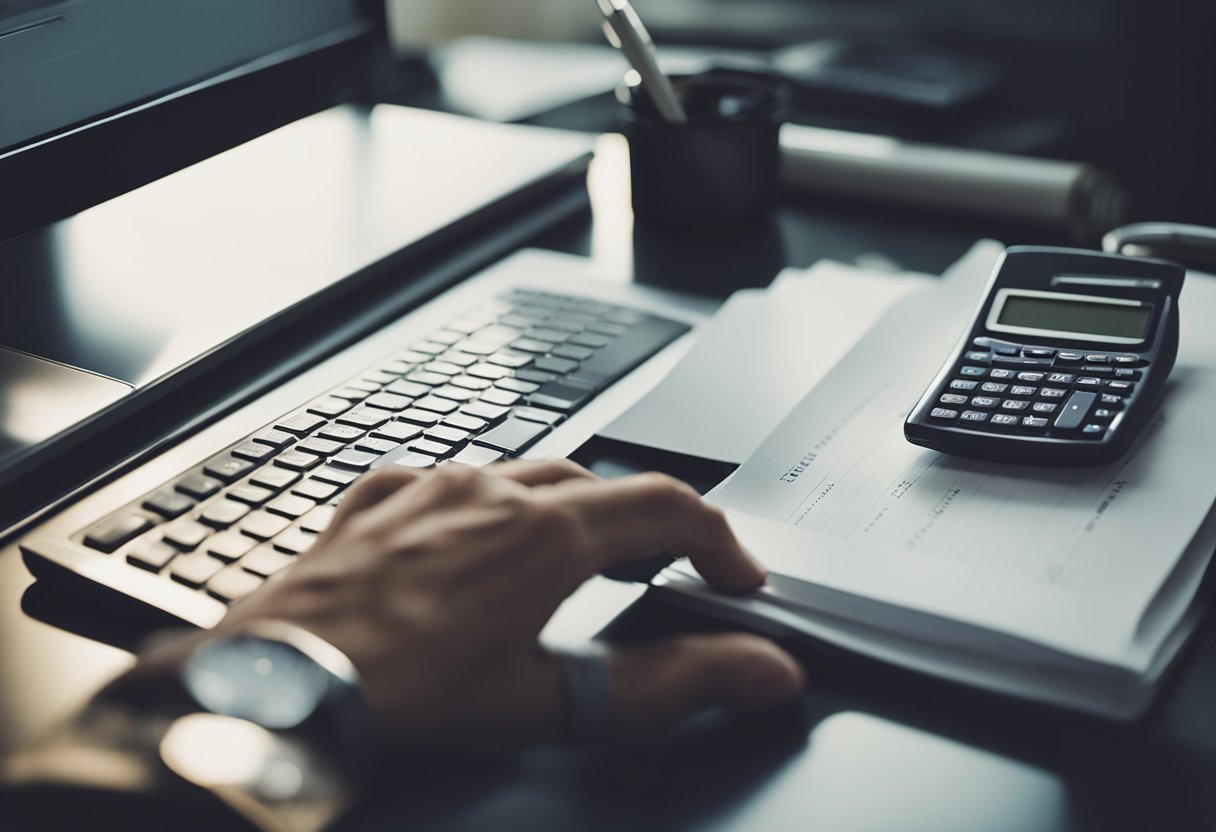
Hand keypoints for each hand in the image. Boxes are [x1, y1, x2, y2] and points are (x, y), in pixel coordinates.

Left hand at [140, 461, 803, 751]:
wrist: (278, 684)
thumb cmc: (404, 695)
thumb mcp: (551, 702)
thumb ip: (671, 686)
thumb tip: (760, 673)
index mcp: (547, 535)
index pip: (668, 506)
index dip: (718, 540)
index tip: (734, 577)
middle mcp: (492, 490)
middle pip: (603, 485)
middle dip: (649, 526)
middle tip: (664, 572)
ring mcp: (430, 486)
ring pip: (527, 472)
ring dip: (571, 508)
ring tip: (579, 554)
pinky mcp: (379, 498)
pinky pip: (449, 478)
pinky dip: (486, 502)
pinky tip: (475, 537)